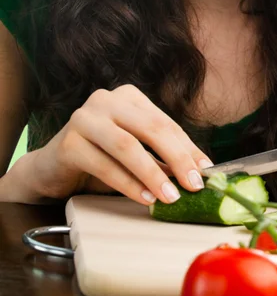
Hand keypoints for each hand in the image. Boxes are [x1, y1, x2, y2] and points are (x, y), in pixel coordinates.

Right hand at [30, 84, 211, 205]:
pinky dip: (127, 183)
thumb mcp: (136, 153)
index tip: (206, 171)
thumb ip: (162, 157)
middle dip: (177, 158)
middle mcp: (107, 100)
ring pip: (128, 145)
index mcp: (130, 97)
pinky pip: (104, 164)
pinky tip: (144, 198)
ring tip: (170, 196)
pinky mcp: (68, 142)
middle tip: (193, 185)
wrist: (51, 169)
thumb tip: (199, 173)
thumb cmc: (101, 157)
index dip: (188, 148)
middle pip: (151, 128)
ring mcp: (85, 118)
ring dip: (153, 174)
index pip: (166, 123)